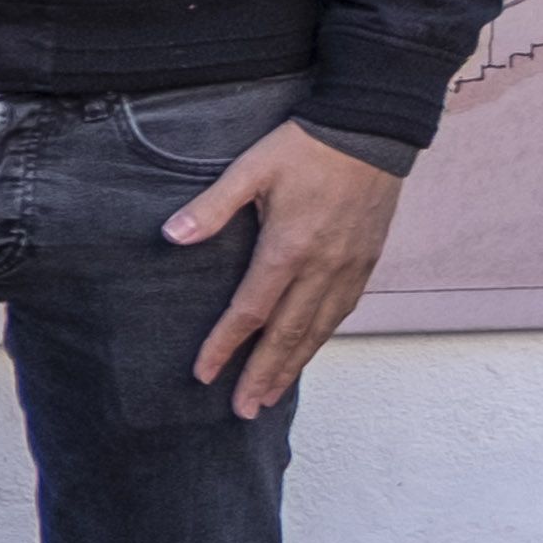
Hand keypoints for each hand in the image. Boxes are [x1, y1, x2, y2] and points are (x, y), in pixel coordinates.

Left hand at [175, 118, 400, 418]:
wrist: (371, 131)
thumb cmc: (305, 147)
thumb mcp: (250, 168)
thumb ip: (212, 206)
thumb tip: (171, 237)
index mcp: (289, 248)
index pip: (251, 311)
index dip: (225, 345)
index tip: (204, 375)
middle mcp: (322, 267)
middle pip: (288, 334)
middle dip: (262, 375)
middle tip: (243, 411)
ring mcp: (349, 269)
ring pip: (318, 330)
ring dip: (293, 367)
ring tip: (270, 396)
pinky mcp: (366, 263)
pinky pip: (340, 313)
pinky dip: (320, 340)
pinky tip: (306, 353)